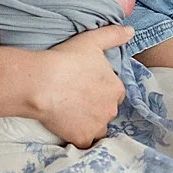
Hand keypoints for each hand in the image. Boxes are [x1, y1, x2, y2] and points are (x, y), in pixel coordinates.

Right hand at [26, 24, 133, 146]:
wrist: (41, 83)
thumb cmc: (66, 59)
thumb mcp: (91, 41)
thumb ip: (113, 35)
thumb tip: (131, 31)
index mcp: (116, 88)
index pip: (114, 92)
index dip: (100, 89)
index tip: (86, 86)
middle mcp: (111, 109)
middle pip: (106, 110)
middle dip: (96, 106)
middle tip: (76, 98)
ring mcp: (97, 126)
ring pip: (97, 127)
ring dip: (89, 122)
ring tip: (70, 113)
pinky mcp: (82, 138)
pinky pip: (84, 141)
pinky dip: (78, 136)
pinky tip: (66, 127)